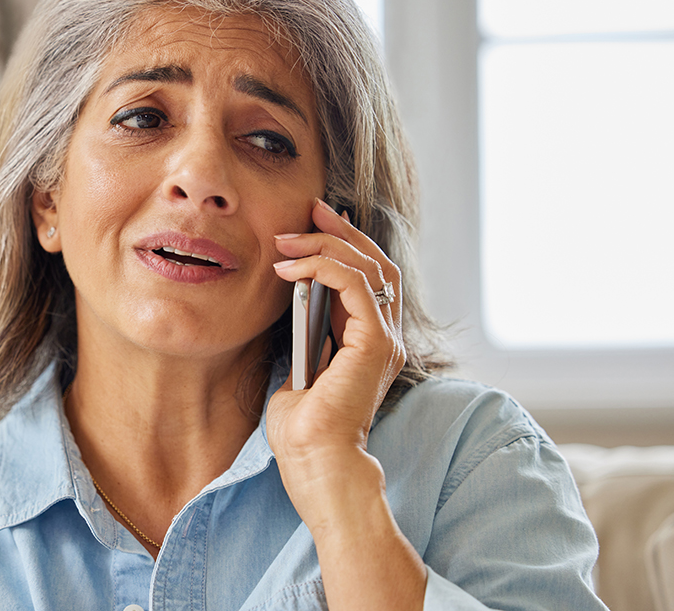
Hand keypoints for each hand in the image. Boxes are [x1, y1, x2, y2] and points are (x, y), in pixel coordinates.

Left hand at [266, 201, 423, 609]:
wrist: (313, 463)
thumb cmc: (301, 430)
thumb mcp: (299, 369)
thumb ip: (305, 336)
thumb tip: (291, 302)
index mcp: (370, 342)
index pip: (368, 278)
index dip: (344, 245)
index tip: (311, 222)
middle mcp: (386, 338)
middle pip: (376, 265)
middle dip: (341, 231)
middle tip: (310, 210)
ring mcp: (385, 340)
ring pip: (369, 269)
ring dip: (325, 246)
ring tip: (287, 240)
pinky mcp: (375, 344)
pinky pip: (356, 287)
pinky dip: (324, 268)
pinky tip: (291, 269)